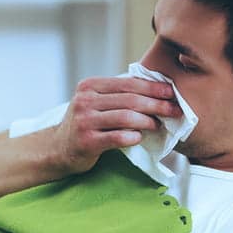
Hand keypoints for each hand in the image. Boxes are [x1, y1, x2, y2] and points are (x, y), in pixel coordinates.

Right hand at [55, 76, 182, 173]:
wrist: (57, 149)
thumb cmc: (84, 125)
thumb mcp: (94, 103)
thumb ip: (117, 95)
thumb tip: (155, 90)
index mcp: (90, 86)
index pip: (128, 83)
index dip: (152, 87)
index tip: (171, 92)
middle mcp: (85, 101)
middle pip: (130, 99)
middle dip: (157, 104)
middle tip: (174, 109)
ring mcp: (85, 121)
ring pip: (126, 117)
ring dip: (148, 121)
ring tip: (158, 124)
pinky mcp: (87, 141)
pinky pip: (118, 137)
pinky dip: (133, 137)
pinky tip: (140, 137)